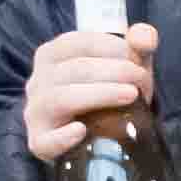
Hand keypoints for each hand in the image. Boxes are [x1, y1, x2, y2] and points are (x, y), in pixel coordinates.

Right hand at [19, 20, 156, 162]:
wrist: (100, 137)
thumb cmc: (110, 94)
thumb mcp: (126, 67)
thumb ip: (138, 47)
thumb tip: (144, 36)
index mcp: (52, 55)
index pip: (78, 43)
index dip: (113, 48)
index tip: (138, 61)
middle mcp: (37, 81)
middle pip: (73, 70)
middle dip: (113, 71)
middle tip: (141, 80)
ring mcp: (36, 113)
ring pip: (61, 98)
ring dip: (99, 94)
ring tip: (131, 95)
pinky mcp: (40, 143)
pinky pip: (46, 141)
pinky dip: (63, 136)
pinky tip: (81, 131)